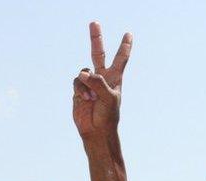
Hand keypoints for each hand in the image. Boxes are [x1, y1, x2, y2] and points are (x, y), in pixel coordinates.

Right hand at [72, 22, 131, 139]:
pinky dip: (80, 90)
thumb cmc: (107, 116)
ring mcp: (89, 84)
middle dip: (95, 39)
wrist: (96, 131)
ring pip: (83, 72)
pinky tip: (85, 100)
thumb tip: (83, 72)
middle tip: (94, 23)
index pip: (121, 58)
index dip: (124, 46)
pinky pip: (76, 82)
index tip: (129, 34)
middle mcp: (102, 78)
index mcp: (115, 78)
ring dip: (86, 85)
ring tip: (91, 98)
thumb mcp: (108, 98)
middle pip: (98, 53)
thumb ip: (98, 82)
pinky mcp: (79, 90)